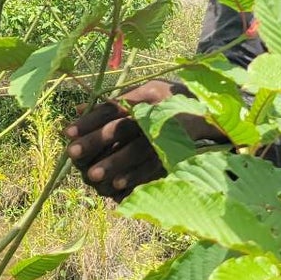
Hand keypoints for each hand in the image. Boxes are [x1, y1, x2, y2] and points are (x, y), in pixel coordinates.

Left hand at [65, 79, 173, 199]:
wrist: (213, 113)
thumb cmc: (171, 101)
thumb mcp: (146, 92)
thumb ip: (114, 102)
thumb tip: (77, 110)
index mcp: (147, 94)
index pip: (113, 107)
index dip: (89, 120)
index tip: (67, 132)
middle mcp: (158, 112)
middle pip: (122, 127)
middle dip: (97, 141)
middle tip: (72, 153)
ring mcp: (170, 133)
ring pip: (138, 150)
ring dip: (115, 163)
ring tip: (92, 176)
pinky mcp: (179, 152)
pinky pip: (154, 167)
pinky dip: (136, 177)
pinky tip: (117, 187)